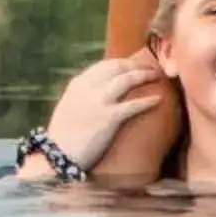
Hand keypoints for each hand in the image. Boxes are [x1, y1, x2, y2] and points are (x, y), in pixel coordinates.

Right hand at [26, 51, 169, 179]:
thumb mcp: (69, 106)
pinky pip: (134, 105)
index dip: (123, 63)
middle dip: (136, 65)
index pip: (104, 65)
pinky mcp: (110, 117)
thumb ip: (83, 95)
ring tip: (157, 76)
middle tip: (150, 68)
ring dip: (144, 75)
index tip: (134, 65)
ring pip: (127, 79)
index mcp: (78, 83)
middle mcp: (89, 87)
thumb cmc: (63, 135)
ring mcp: (99, 101)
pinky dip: (148, 100)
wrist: (58, 153)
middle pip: (118, 67)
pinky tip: (158, 99)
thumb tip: (98, 92)